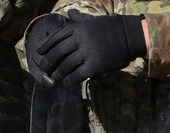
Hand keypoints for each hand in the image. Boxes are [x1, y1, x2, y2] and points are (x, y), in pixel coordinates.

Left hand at [27, 9, 146, 86]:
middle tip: (43, 68)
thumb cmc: (111, 27)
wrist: (130, 36)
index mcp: (78, 27)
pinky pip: (77, 75)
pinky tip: (67, 83)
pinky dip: (70, 80)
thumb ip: (79, 18)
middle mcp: (80, 39)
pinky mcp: (94, 65)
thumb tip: (68, 12)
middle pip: (58, 52)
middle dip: (48, 61)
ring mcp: (87, 53)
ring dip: (58, 73)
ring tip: (55, 78)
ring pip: (66, 65)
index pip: (57, 37)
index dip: (46, 46)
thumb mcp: (93, 20)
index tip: (39, 53)